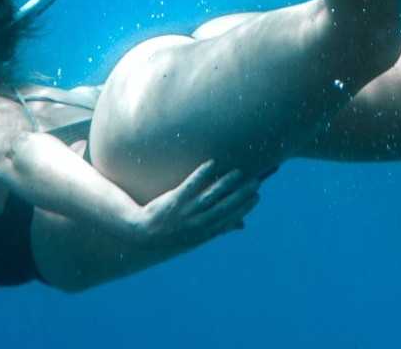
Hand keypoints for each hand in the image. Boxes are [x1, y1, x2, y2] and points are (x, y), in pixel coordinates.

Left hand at [128, 160, 260, 248]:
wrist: (143, 233)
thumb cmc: (173, 234)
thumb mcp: (197, 237)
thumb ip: (219, 228)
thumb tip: (242, 225)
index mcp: (204, 233)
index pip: (230, 219)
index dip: (244, 208)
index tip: (257, 197)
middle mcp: (198, 223)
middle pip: (224, 206)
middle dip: (241, 194)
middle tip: (255, 182)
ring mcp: (186, 211)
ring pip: (210, 195)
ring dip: (226, 183)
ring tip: (238, 172)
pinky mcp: (174, 199)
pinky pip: (190, 185)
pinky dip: (201, 174)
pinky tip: (211, 164)